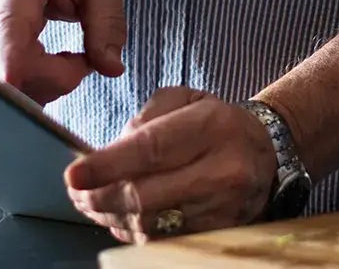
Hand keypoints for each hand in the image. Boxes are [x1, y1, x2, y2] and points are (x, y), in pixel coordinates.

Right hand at [0, 0, 125, 103]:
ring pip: (10, 88)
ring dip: (46, 84)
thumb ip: (108, 21)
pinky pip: (4, 93)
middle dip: (59, 76)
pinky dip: (31, 89)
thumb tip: (111, 68)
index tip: (12, 77)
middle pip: (15, 69)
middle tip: (81, 57)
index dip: (10, 53)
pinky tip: (40, 65)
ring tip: (60, 56)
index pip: (9, 23)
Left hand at [63, 88, 275, 242]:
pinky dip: (134, 231)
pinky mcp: (220, 230)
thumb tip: (109, 153)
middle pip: (146, 195)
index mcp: (210, 127)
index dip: (107, 166)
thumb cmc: (214, 122)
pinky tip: (119, 217)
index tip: (73, 175)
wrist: (265, 152)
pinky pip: (165, 239)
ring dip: (112, 217)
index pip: (150, 150)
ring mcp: (223, 207)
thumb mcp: (183, 99)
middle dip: (100, 197)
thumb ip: (144, 118)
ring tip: (91, 204)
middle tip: (75, 192)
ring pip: (152, 223)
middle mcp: (221, 170)